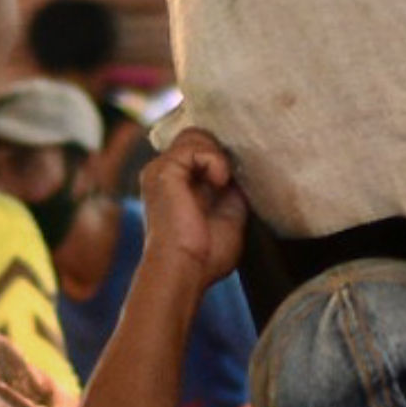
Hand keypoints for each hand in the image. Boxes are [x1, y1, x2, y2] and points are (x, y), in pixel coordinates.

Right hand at [141, 129, 250, 292]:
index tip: (236, 175)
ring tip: (222, 182)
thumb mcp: (229, 213)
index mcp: (176, 183)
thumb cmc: (204, 256)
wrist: (185, 270)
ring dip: (217, 155)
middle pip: (196, 136)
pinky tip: (219, 182)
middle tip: (230, 179)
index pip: (198, 149)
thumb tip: (245, 170)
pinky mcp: (163, 170)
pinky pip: (193, 145)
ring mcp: (160, 170)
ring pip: (195, 135)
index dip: (220, 154)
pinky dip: (213, 160)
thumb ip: (232, 189)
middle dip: (219, 151)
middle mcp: (164, 173)